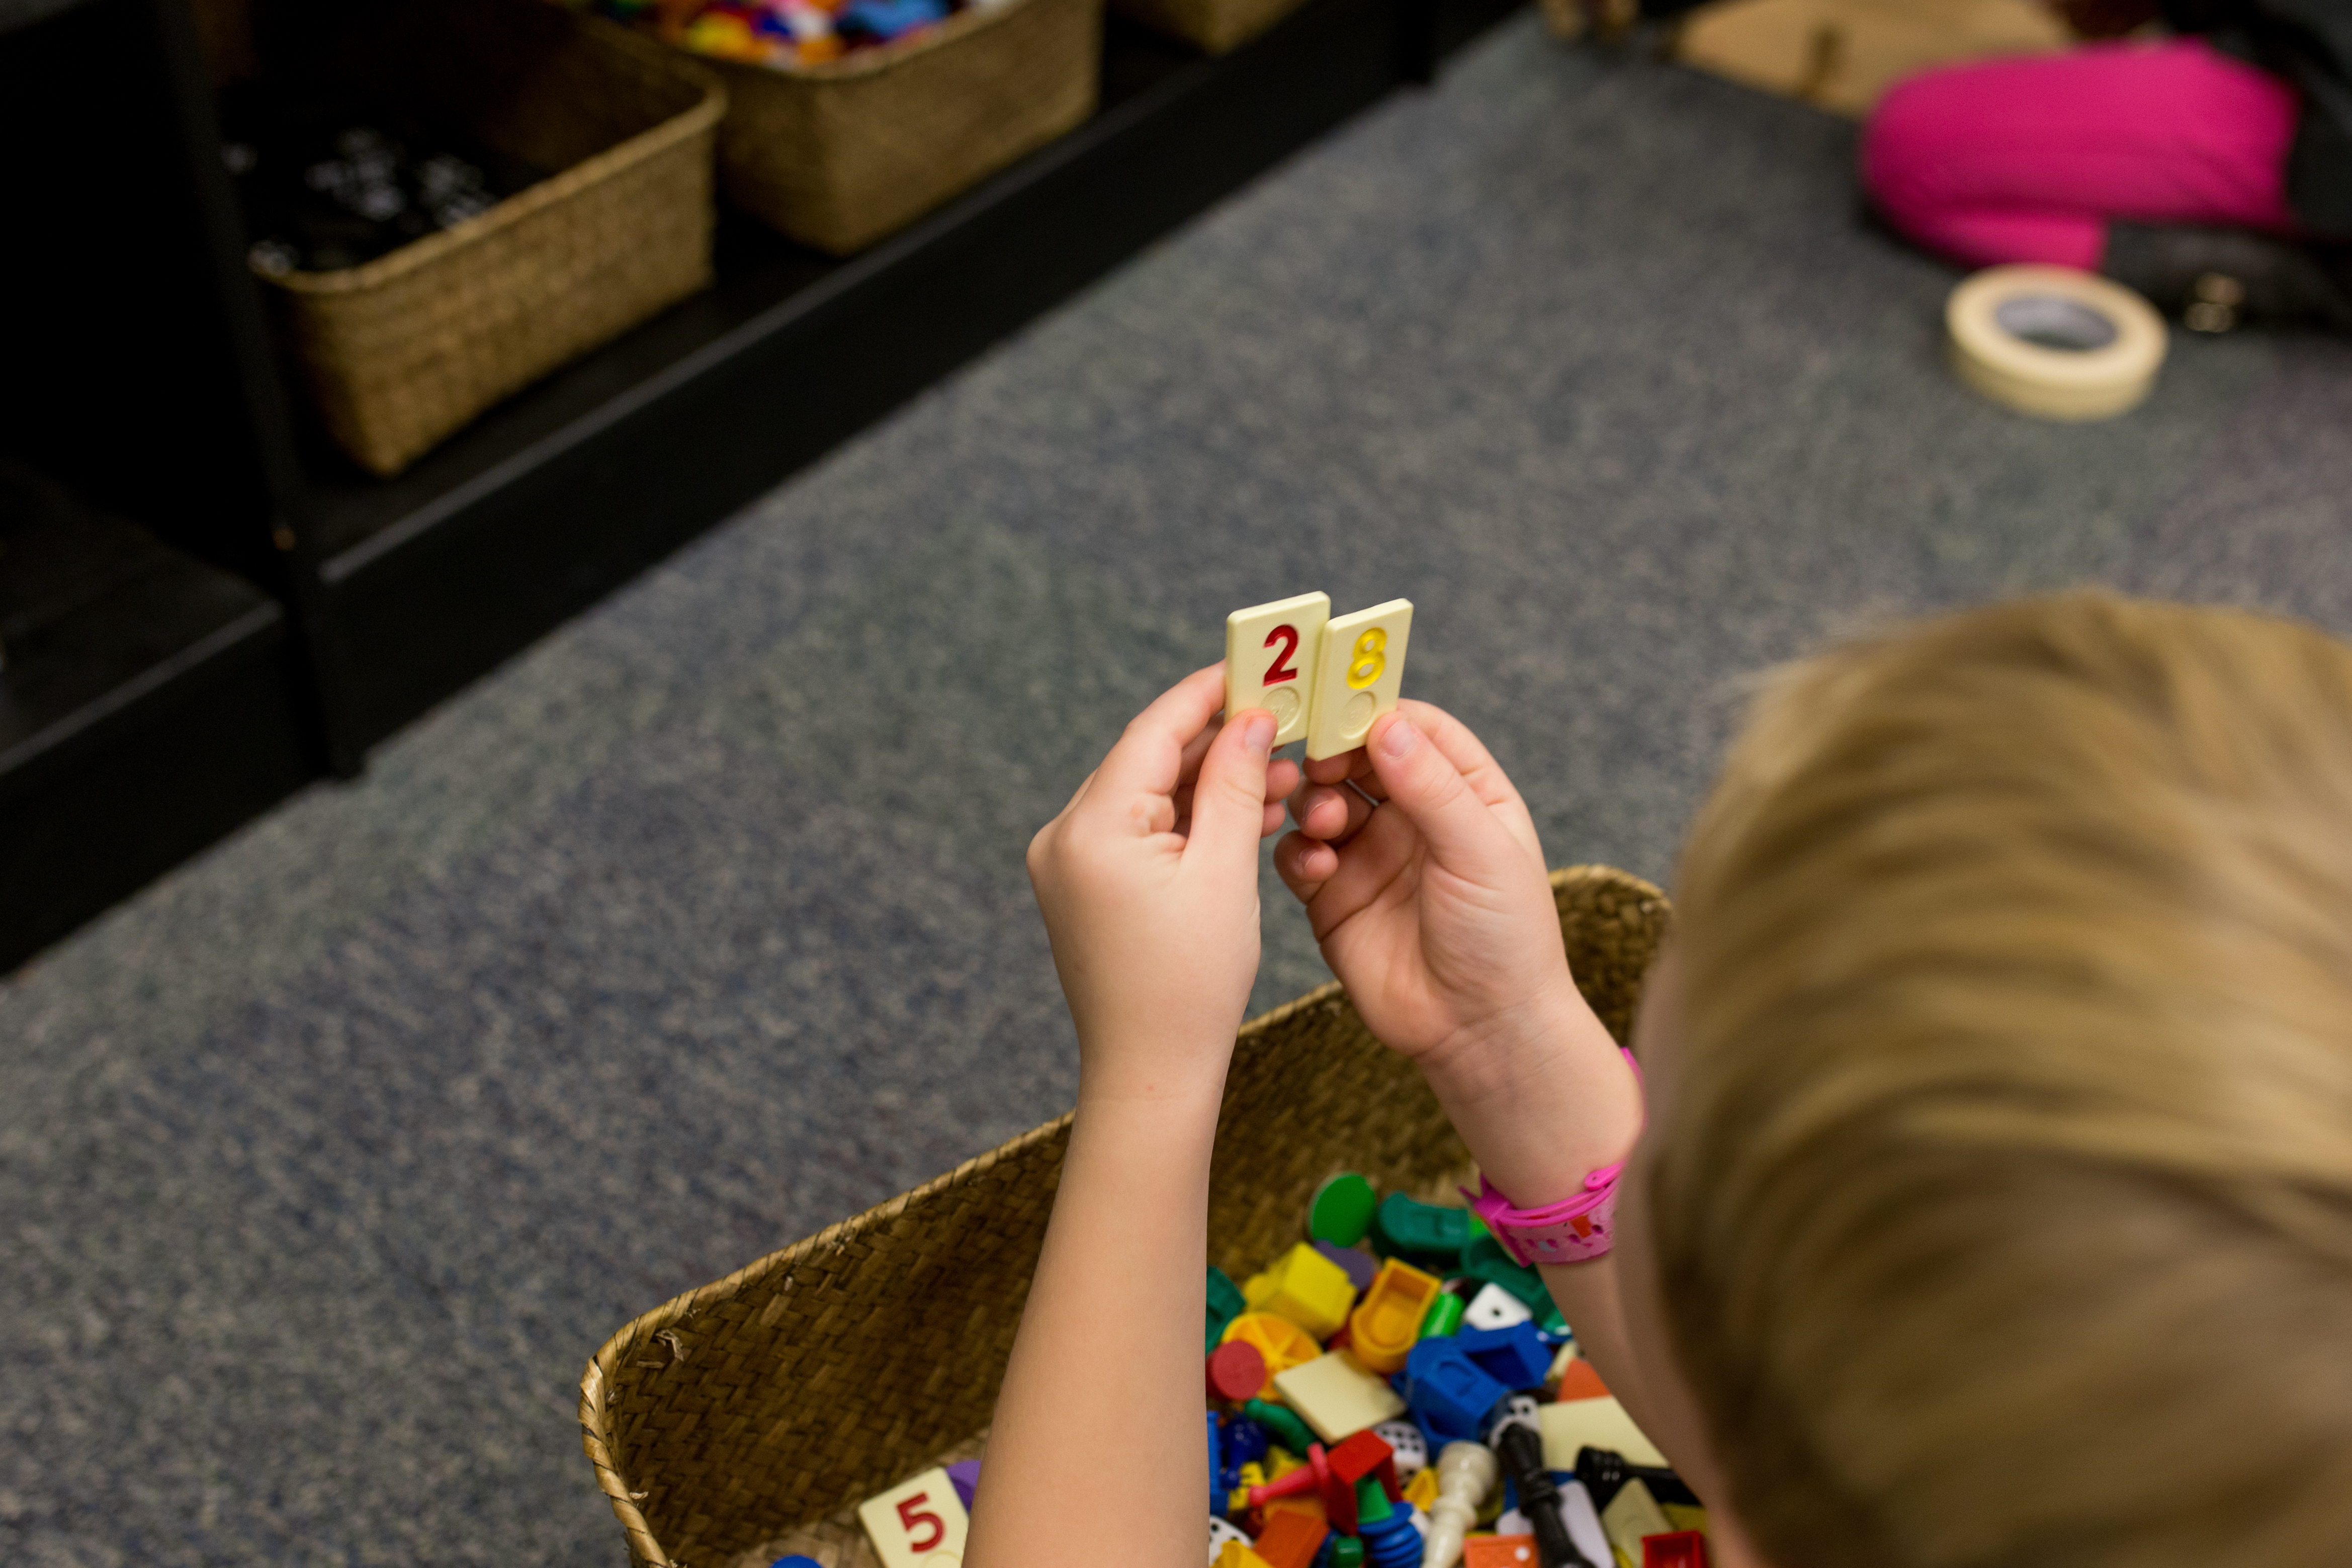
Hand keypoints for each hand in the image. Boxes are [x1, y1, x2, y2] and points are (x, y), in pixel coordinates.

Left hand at [1028, 665, 1300, 1105]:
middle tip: (1285, 724)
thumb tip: (1252, 720)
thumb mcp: (1225, 873)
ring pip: (1149, 796)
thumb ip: (1237, 785)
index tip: (1255, 668)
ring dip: (1211, 784)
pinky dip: (1190, 822)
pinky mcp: (1083, 887)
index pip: (1153, 732)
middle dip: (1220, 743)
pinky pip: (1140, 832)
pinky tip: (1245, 815)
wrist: (1150, 1073)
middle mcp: (1064, 836)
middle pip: (1148, 760)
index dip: (1207, 694)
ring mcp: (1067, 863)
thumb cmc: (1189, 984)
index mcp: (1090, 827)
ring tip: (1281, 778)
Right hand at [1276, 701, 1579, 1065]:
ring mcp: (1370, 855)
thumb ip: (1431, 786)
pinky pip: (1299, 854)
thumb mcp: (1480, 851)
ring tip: (1326, 823)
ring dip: (1314, 801)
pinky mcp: (1334, 896)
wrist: (1481, 1030)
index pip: (1416, 728)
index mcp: (1465, 792)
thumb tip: (1385, 724)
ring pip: (1322, 801)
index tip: (1340, 708)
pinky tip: (1316, 865)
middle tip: (1321, 765)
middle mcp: (1414, 817)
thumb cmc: (1505, 939)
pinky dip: (1297, 849)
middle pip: (1358, 758)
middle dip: (1333, 755)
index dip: (1376, 713)